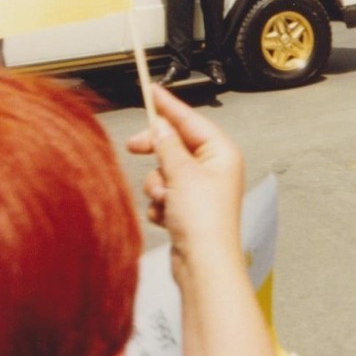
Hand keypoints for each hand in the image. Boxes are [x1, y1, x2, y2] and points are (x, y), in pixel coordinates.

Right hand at [126, 85, 244, 273]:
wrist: (203, 266)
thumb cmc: (204, 221)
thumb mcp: (181, 173)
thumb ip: (167, 146)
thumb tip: (160, 127)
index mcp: (221, 153)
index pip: (190, 120)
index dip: (168, 106)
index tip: (151, 90)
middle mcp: (214, 168)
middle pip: (176, 146)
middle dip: (156, 152)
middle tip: (133, 146)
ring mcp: (201, 189)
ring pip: (165, 171)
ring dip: (157, 184)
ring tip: (163, 199)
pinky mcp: (188, 209)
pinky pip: (163, 194)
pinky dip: (159, 204)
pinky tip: (164, 217)